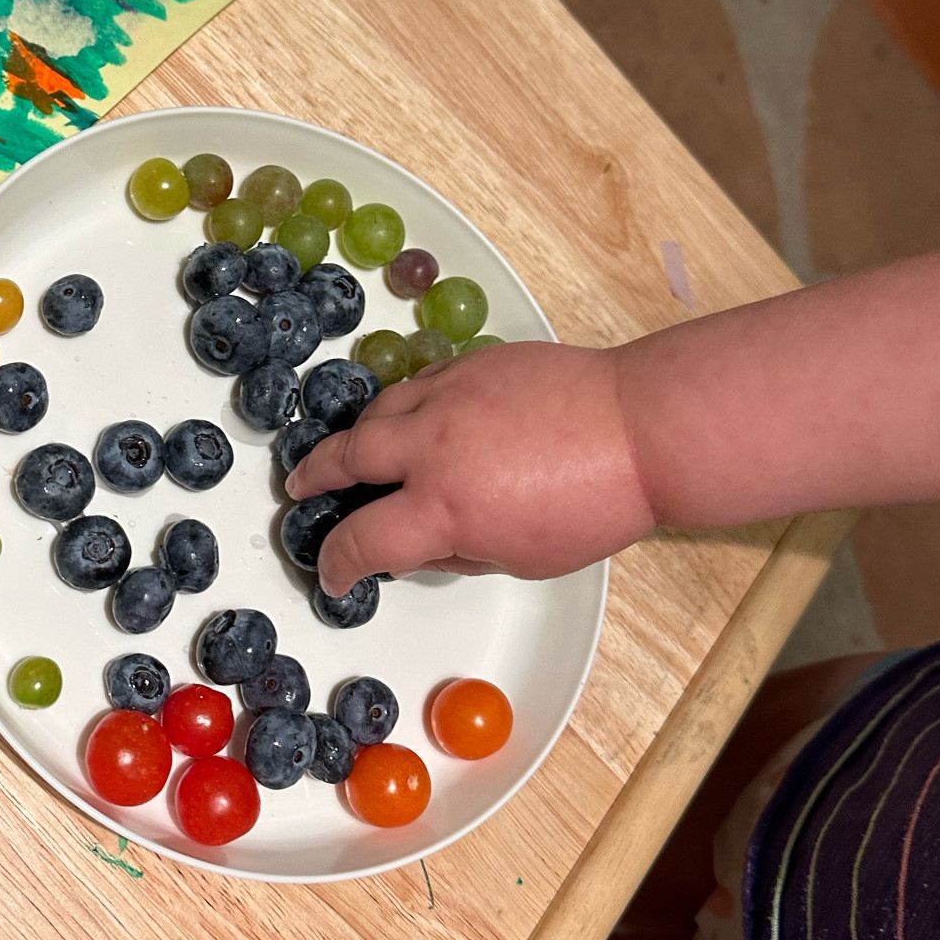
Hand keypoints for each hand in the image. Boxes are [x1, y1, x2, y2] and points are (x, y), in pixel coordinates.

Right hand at [286, 341, 655, 593]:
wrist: (638, 428)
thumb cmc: (593, 506)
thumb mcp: (523, 558)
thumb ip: (461, 549)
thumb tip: (428, 543)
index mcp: (445, 508)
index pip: (363, 542)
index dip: (339, 565)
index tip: (335, 574)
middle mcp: (433, 446)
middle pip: (346, 457)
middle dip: (315, 476)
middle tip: (301, 487)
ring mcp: (450, 395)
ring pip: (378, 411)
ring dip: (356, 436)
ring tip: (353, 451)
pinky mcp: (474, 364)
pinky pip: (420, 383)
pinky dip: (404, 405)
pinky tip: (414, 418)